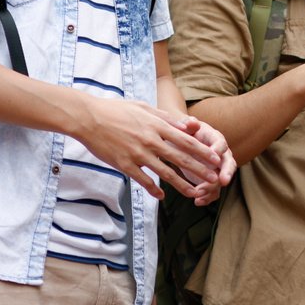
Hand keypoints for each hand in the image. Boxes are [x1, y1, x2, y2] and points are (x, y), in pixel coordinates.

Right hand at [77, 98, 225, 199]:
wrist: (89, 118)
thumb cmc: (116, 110)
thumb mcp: (143, 108)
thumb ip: (165, 117)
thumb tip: (186, 125)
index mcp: (157, 125)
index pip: (186, 140)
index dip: (203, 151)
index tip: (216, 159)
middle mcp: (151, 140)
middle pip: (180, 158)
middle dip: (200, 170)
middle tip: (214, 178)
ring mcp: (138, 154)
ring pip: (165, 173)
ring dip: (182, 184)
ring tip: (194, 193)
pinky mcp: (124, 164)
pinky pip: (143, 180)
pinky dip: (153, 189)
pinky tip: (161, 197)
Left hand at [175, 116, 236, 205]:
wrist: (183, 142)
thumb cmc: (186, 132)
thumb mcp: (186, 126)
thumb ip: (189, 124)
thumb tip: (191, 122)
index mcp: (216, 140)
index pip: (221, 144)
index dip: (219, 150)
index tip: (215, 155)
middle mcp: (221, 155)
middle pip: (229, 164)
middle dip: (227, 173)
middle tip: (223, 180)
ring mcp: (217, 169)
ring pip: (220, 180)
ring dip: (212, 188)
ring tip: (199, 194)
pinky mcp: (211, 180)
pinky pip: (213, 191)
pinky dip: (207, 197)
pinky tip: (197, 201)